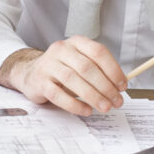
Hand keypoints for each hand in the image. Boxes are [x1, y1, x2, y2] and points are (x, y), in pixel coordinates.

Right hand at [0, 38, 126, 116]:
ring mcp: (48, 65)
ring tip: (105, 107)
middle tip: (116, 101)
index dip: (113, 69)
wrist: (31, 73)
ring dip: (93, 96)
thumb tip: (120, 86)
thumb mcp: (80, 62)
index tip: (122, 85)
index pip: (98, 52)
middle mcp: (61, 50)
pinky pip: (58, 94)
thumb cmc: (62, 69)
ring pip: (73, 80)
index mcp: (75, 43)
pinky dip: (74, 104)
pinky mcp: (39, 81)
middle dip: (105, 86)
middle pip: (86, 67)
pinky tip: (86, 110)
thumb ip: (98, 70)